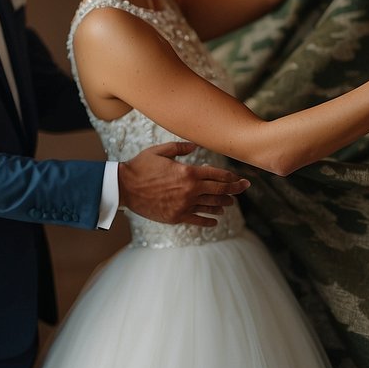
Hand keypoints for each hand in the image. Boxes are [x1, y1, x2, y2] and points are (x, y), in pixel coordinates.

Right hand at [117, 141, 249, 226]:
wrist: (124, 188)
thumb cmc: (140, 166)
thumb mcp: (160, 151)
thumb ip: (180, 147)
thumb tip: (195, 147)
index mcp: (188, 172)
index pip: (217, 175)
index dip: (230, 177)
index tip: (239, 178)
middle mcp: (190, 189)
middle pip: (219, 190)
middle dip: (235, 189)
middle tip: (245, 187)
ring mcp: (184, 204)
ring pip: (211, 205)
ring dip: (223, 204)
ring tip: (230, 203)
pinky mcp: (177, 217)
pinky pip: (198, 220)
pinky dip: (209, 220)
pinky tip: (215, 220)